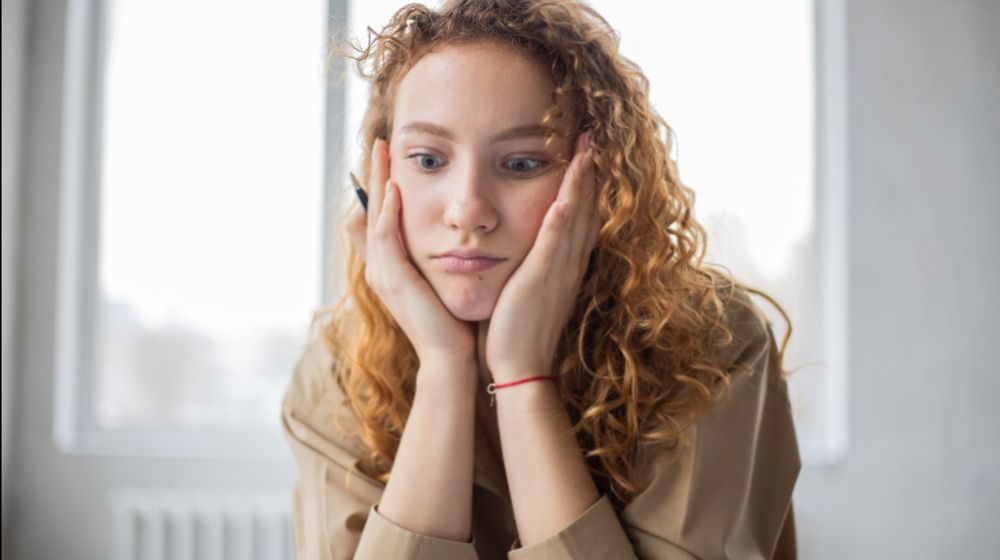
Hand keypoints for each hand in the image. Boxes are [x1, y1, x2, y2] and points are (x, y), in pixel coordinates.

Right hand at [346, 139, 476, 368]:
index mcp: (390, 267)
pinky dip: (388, 211)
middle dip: (374, 175)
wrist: (451, 359)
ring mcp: (382, 273)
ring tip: (383, 152)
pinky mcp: (393, 279)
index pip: (380, 216)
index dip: (381, 186)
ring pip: (374, 216)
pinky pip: (385, 236)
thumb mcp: (442, 282)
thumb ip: (440, 258)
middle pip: (370, 209)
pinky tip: (394, 188)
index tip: (392, 157)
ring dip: (377, 182)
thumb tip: (455, 237)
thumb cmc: (453, 323)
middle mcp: (379, 267)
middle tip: (380, 142)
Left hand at [485, 132, 599, 382]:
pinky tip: (565, 197)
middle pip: (585, 209)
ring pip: (575, 219)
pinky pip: (554, 245)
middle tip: (591, 137)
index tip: (583, 154)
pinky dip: (562, 220)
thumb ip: (530, 265)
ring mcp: (557, 271)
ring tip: (585, 149)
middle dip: (588, 173)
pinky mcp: (540, 281)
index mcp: (563, 265)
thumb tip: (521, 245)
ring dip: (580, 184)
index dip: (583, 185)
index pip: (578, 217)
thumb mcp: (528, 290)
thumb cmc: (518, 331)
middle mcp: (568, 264)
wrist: (520, 367)